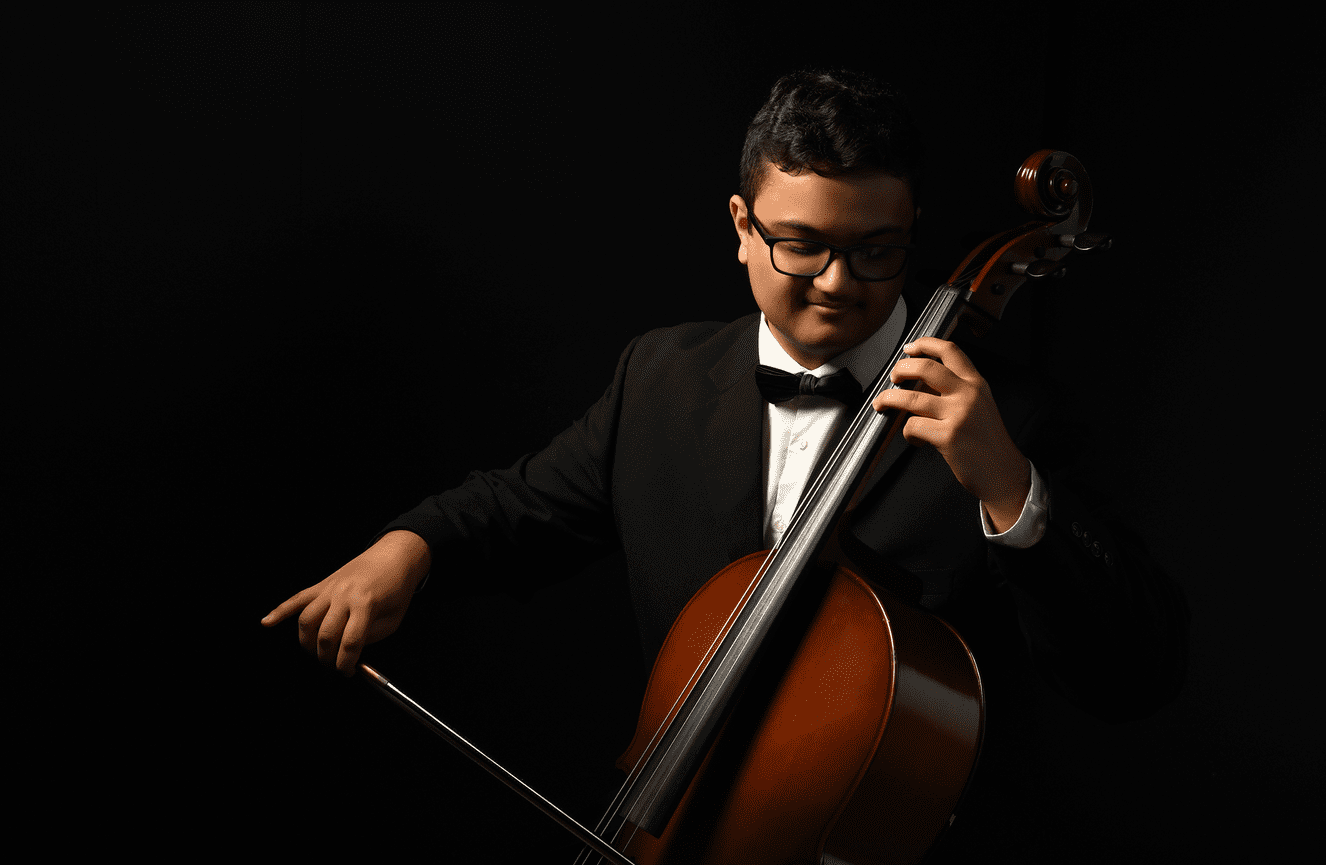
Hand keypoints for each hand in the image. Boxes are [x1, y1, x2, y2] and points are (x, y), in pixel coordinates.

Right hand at [261, 530, 431, 674]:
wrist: (394, 556)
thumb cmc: (397, 588)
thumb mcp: (392, 619)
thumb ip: (369, 638)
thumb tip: (347, 655)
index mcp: (366, 604)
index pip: (349, 643)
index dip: (346, 664)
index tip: (347, 672)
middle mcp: (344, 595)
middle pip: (325, 635)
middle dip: (326, 658)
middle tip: (332, 666)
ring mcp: (330, 588)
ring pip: (306, 620)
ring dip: (307, 643)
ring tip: (317, 653)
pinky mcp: (322, 584)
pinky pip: (297, 599)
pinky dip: (279, 611)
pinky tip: (267, 623)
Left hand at [872, 337, 1029, 531]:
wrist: (1003, 473)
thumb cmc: (987, 442)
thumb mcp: (980, 405)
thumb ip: (956, 390)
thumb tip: (918, 382)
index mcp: (976, 384)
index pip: (950, 351)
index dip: (926, 344)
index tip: (909, 347)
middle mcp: (968, 395)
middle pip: (926, 367)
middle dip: (901, 369)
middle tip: (893, 378)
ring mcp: (958, 415)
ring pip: (910, 397)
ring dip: (889, 399)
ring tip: (882, 404)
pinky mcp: (948, 437)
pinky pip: (913, 426)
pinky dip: (907, 432)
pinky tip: (914, 439)